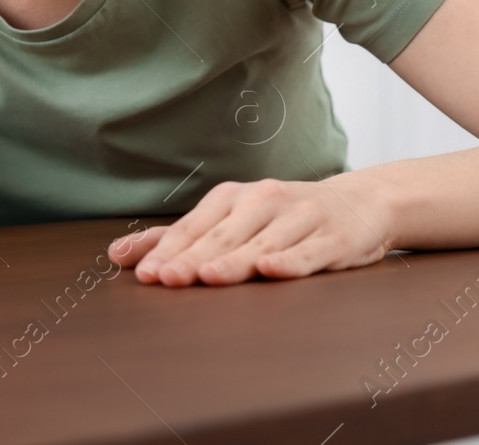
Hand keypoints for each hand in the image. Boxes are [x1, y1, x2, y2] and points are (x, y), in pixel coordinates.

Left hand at [105, 176, 394, 285]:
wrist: (361, 203)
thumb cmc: (284, 219)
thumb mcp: (231, 221)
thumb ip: (177, 239)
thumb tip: (117, 255)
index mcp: (234, 198)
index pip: (194, 227)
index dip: (169, 250)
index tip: (145, 274)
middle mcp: (264, 201)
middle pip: (223, 236)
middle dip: (193, 258)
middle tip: (167, 279)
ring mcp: (300, 218)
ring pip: (262, 243)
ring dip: (234, 260)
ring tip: (208, 277)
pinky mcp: (335, 237)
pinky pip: (310, 252)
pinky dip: (291, 260)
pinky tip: (271, 269)